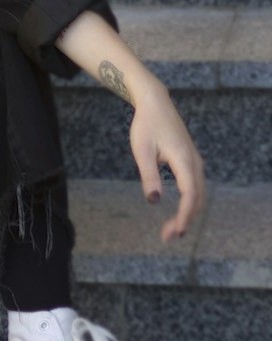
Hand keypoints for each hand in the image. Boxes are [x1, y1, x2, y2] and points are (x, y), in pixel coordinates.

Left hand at [128, 84, 205, 242]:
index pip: (189, 195)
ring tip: (170, 230)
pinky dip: (189, 203)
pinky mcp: (191, 161)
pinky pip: (195, 187)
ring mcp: (195, 162)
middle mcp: (194, 162)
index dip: (184, 215)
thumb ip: (148, 174)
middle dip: (185, 220)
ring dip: (187, 213)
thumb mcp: (142, 149)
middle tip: (167, 237)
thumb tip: (153, 201)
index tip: (175, 232)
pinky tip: (177, 212)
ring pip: (198, 194)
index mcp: (184, 160)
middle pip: (197, 198)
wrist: (155, 103)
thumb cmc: (146, 125)